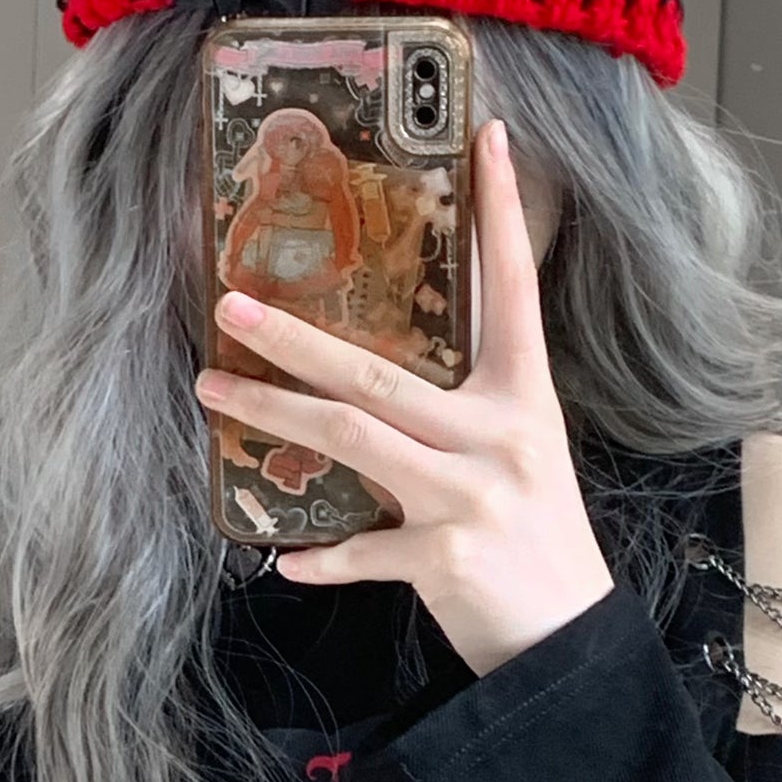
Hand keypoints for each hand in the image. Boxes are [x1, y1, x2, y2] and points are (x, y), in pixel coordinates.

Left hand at [195, 120, 612, 680]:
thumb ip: (460, 409)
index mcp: (524, 398)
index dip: (501, 216)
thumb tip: (375, 370)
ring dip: (273, 417)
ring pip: (352, 441)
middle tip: (229, 306)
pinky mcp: (445, 559)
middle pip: (379, 374)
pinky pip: (362, 549)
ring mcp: (470, 498)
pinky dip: (320, 557)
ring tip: (212, 393)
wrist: (570, 642)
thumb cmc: (534, 539)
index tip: (490, 140)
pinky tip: (285, 559)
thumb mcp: (518, 453)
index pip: (512, 290)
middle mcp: (498, 437)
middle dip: (296, 339)